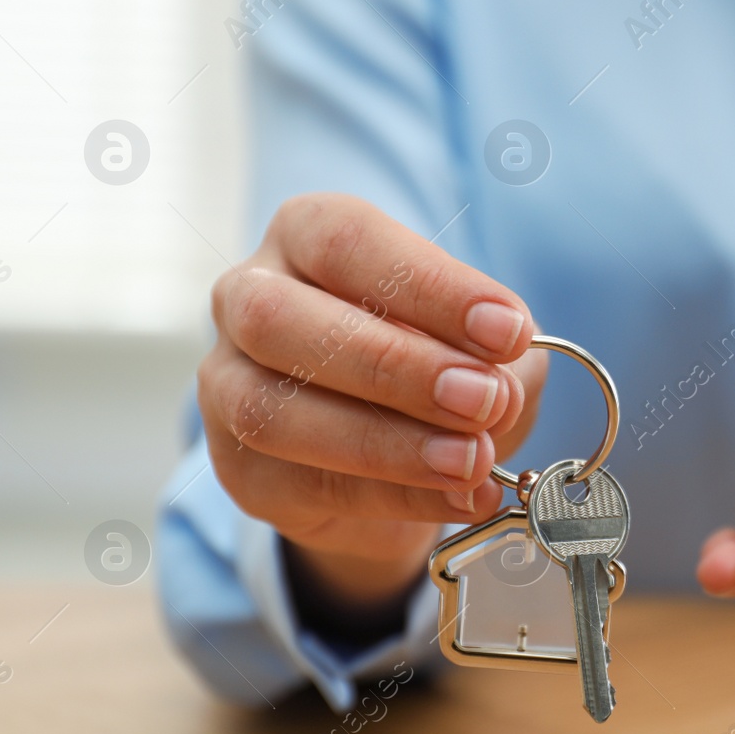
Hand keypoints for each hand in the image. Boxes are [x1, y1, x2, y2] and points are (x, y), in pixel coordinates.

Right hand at [197, 193, 546, 632]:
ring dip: (388, 442)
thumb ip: (497, 356)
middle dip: (394, 364)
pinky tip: (461, 498)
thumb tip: (500, 389)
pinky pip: (306, 485)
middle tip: (483, 399)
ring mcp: (227, 387)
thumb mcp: (484, 342)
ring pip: (275, 411)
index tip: (507, 331)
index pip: (349, 242)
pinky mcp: (243, 472)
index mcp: (304, 235)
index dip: (430, 287)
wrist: (395, 459)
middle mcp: (247, 298)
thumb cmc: (437, 363)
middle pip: (283, 319)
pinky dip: (397, 497)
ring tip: (472, 460)